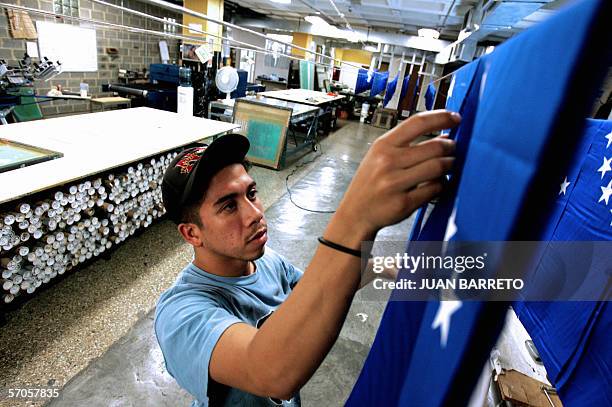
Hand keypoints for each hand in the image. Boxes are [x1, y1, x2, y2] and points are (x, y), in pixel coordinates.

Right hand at [336, 110, 459, 233]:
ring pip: (438, 167)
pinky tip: (438, 183)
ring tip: (448, 165)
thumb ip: (407, 145)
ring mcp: (395, 184)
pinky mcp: (404, 203)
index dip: (441, 117)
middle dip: (450, 146)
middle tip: (452, 148)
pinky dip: (442, 184)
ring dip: (450, 165)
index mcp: (382, 145)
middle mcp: (388, 162)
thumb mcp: (380, 156)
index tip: (455, 117)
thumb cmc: (370, 182)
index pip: (417, 122)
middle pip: (434, 147)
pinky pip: (434, 189)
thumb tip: (443, 136)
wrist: (356, 212)